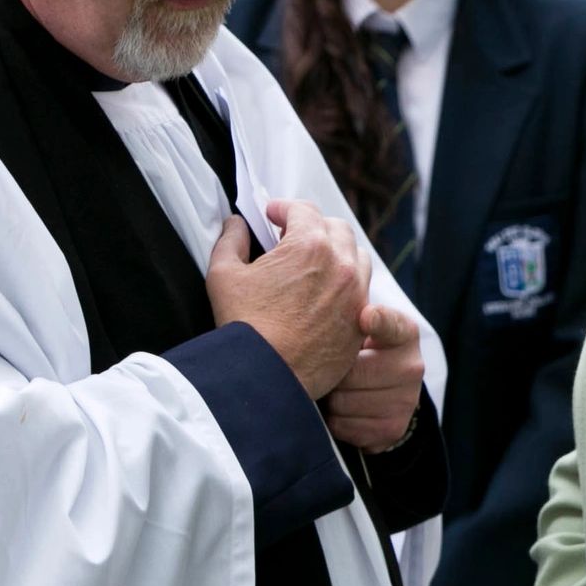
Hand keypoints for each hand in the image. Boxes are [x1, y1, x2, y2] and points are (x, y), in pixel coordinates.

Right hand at [205, 200, 368, 399]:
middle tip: (292, 237)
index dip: (284, 209)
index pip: (304, 210)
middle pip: (336, 228)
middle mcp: (342, 264)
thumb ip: (229, 241)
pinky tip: (325, 292)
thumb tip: (236, 224)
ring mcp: (356, 293)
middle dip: (313, 226)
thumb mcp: (223, 275)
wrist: (267, 376)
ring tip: (314, 263)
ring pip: (357, 256)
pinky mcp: (360, 320)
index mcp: (310, 246)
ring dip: (337, 251)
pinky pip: (361, 290)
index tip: (272, 215)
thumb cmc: (244, 325)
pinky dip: (346, 283)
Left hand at [323, 304, 424, 451]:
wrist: (382, 390)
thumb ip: (348, 311)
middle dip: (331, 374)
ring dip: (330, 398)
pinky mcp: (393, 428)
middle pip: (354, 373)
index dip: (378, 320)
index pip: (391, 325)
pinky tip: (341, 409)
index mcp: (404, 333)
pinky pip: (345, 427)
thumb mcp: (360, 325)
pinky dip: (335, 421)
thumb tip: (335, 296)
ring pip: (344, 402)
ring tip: (334, 389)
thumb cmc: (360, 350)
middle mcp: (413, 366)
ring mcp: (406, 400)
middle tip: (327, 370)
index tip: (364, 316)